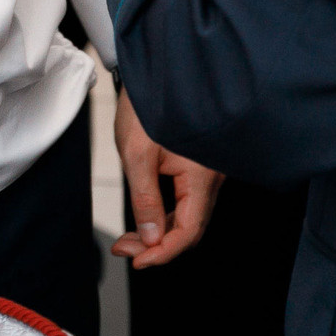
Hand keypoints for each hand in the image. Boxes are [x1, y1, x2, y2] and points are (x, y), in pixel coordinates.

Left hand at [113, 91, 221, 268]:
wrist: (154, 73)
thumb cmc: (146, 107)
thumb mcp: (136, 155)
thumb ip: (146, 200)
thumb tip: (152, 239)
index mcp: (202, 176)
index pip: (189, 231)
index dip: (164, 253)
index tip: (137, 261)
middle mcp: (212, 177)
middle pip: (190, 227)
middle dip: (157, 245)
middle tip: (123, 247)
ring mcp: (207, 172)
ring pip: (187, 216)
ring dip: (159, 231)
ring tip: (127, 238)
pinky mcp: (198, 166)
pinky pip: (186, 201)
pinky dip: (164, 214)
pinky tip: (144, 219)